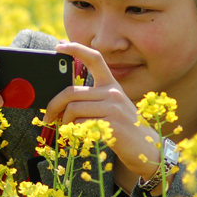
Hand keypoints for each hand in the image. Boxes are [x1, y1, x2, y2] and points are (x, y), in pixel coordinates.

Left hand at [44, 41, 161, 183]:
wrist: (147, 149)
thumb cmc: (124, 130)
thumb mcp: (112, 108)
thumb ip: (92, 101)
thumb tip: (62, 102)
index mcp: (112, 85)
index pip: (95, 58)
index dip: (76, 49)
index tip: (59, 46)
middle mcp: (113, 93)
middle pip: (71, 92)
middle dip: (53, 105)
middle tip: (48, 117)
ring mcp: (113, 108)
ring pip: (73, 109)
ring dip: (65, 122)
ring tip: (67, 130)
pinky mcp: (111, 124)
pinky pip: (80, 124)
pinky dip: (75, 132)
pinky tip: (82, 136)